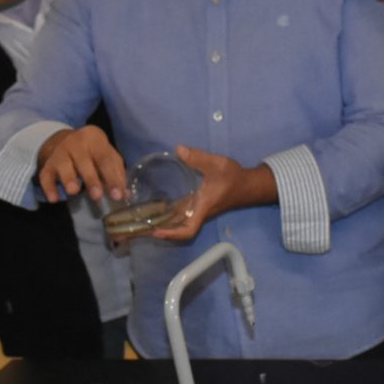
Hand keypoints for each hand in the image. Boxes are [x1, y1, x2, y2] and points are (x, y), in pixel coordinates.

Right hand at [36, 126, 126, 203]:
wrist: (64, 141)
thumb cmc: (92, 152)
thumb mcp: (107, 155)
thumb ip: (117, 173)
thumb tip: (126, 195)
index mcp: (94, 138)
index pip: (105, 159)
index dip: (112, 178)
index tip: (117, 196)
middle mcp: (75, 142)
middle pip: (84, 161)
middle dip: (91, 179)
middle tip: (97, 196)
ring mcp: (59, 152)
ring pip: (63, 165)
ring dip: (68, 179)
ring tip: (74, 191)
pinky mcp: (47, 164)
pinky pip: (45, 175)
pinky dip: (48, 187)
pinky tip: (54, 199)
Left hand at [147, 146, 273, 243]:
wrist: (248, 185)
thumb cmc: (234, 177)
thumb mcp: (217, 164)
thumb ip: (198, 158)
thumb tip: (178, 149)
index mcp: (203, 207)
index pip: (189, 229)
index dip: (172, 234)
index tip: (156, 232)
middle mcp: (198, 212)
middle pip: (177, 228)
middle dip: (157, 230)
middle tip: (135, 229)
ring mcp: (197, 210)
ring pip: (177, 222)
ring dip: (160, 223)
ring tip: (139, 220)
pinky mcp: (196, 205)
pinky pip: (179, 214)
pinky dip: (166, 214)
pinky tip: (153, 207)